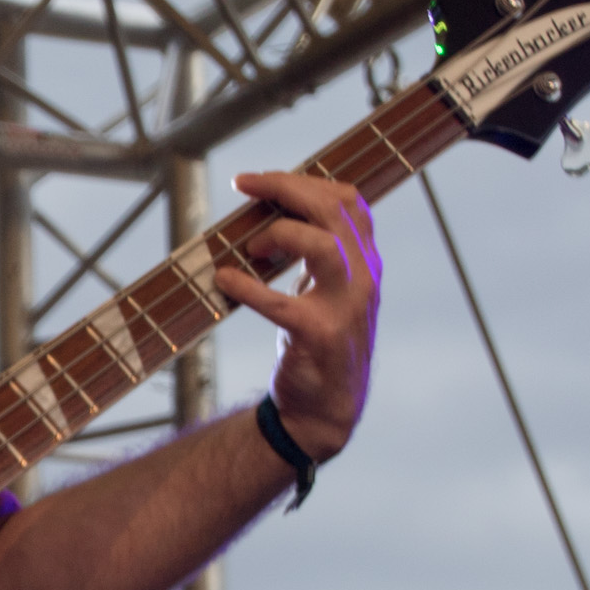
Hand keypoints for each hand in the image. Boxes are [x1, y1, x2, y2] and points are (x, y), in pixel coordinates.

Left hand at [215, 171, 380, 461]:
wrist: (325, 409)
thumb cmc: (319, 341)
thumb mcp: (326, 288)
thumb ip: (312, 250)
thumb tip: (264, 209)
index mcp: (366, 260)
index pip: (349, 200)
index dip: (304, 181)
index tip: (262, 180)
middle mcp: (364, 278)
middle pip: (335, 211)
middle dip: (285, 189)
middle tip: (244, 185)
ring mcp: (345, 308)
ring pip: (324, 246)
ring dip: (280, 234)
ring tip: (250, 245)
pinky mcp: (319, 336)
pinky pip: (281, 303)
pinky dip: (247, 287)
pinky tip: (224, 280)